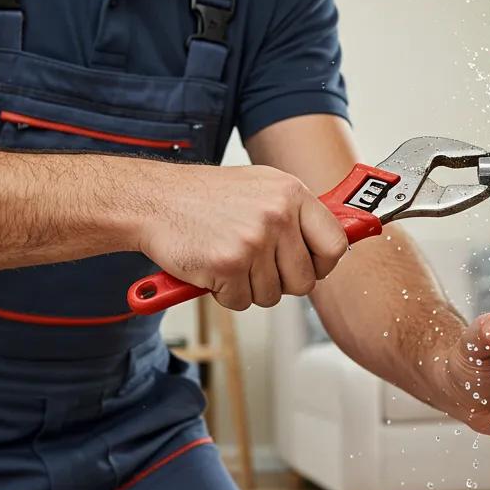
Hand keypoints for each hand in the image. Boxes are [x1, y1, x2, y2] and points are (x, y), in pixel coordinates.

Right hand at [137, 164, 349, 310]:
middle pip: (304, 280)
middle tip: (256, 266)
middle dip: (281, 282)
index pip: (336, 244)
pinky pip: (241, 301)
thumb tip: (333, 242)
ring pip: (271, 295)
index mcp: (291, 193)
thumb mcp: (261, 187)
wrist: (154, 200)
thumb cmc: (204, 197)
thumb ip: (295, 213)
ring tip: (228, 258)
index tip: (310, 265)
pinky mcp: (228, 265)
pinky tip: (212, 266)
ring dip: (248, 287)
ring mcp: (253, 241)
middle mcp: (277, 215)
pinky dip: (224, 293)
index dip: (323, 264)